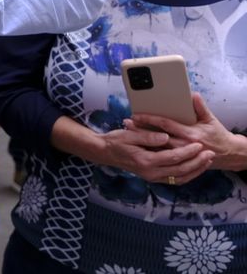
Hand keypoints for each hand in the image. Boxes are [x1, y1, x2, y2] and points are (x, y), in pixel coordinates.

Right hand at [92, 127, 212, 184]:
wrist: (105, 153)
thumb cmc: (116, 141)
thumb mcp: (129, 135)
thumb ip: (148, 137)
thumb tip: (166, 137)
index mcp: (145, 161)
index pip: (172, 158)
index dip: (188, 152)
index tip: (199, 144)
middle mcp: (150, 173)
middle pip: (180, 171)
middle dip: (197, 163)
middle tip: (209, 153)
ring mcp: (152, 177)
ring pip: (180, 178)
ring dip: (195, 170)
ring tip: (207, 161)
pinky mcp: (154, 177)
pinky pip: (175, 179)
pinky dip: (188, 175)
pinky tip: (195, 167)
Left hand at [129, 93, 246, 171]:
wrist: (227, 154)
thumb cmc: (217, 135)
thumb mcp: (210, 119)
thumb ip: (200, 107)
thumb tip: (193, 95)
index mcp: (191, 134)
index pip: (167, 126)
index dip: (151, 120)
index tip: (137, 114)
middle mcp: (185, 146)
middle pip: (158, 139)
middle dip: (141, 131)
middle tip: (127, 123)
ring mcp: (182, 156)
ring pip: (157, 149)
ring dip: (142, 140)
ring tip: (128, 132)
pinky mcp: (180, 162)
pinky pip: (162, 158)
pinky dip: (150, 151)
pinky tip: (138, 144)